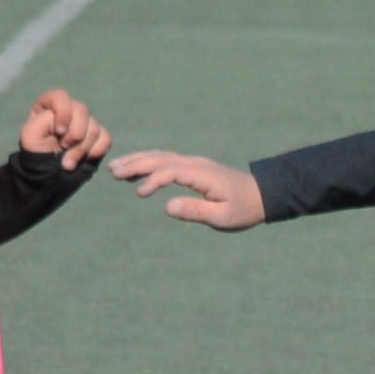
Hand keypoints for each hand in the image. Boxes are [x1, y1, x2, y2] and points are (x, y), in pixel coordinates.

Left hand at [20, 86, 109, 165]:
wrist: (47, 176)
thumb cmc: (36, 154)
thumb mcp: (31, 137)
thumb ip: (44, 121)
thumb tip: (65, 124)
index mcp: (49, 106)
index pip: (61, 96)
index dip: (64, 112)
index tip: (60, 132)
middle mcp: (68, 110)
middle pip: (82, 110)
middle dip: (75, 134)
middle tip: (64, 148)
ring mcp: (84, 123)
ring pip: (94, 127)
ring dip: (82, 148)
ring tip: (69, 162)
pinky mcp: (97, 138)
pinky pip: (105, 138)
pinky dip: (97, 150)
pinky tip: (85, 159)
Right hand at [112, 148, 266, 230]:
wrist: (262, 195)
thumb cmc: (244, 209)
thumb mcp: (223, 217)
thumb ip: (196, 211)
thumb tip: (168, 206)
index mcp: (203, 175)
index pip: (172, 171)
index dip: (154, 180)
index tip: (140, 194)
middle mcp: (196, 164)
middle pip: (161, 159)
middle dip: (136, 164)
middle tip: (113, 171)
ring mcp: (194, 163)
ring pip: (161, 156)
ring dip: (138, 160)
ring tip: (115, 168)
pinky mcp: (193, 166)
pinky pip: (167, 160)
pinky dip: (149, 162)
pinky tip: (135, 169)